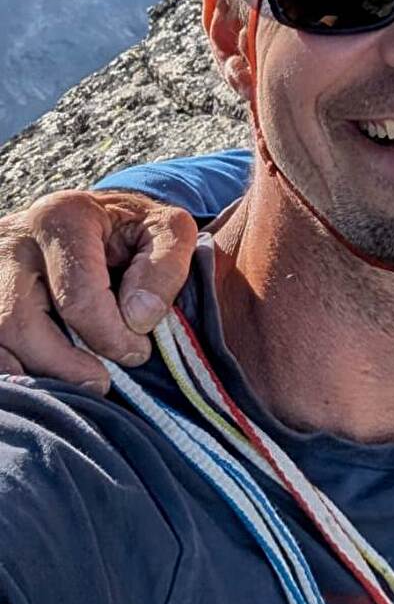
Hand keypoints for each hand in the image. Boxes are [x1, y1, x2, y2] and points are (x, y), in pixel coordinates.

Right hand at [0, 191, 197, 391]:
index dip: (111, 336)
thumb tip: (138, 319)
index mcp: (62, 219)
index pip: (77, 297)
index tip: (138, 352)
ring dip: (31, 372)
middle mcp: (12, 241)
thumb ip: (164, 268)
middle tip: (101, 383)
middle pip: (16, 322)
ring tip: (73, 386)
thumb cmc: (134, 229)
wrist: (96, 216)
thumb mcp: (168, 229)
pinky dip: (10, 368)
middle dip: (62, 365)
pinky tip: (44, 377)